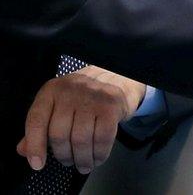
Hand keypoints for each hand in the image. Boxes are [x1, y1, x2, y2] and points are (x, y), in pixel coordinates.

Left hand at [16, 65, 145, 173]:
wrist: (118, 78)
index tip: (37, 164)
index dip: (35, 145)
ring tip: (84, 165)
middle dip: (64, 156)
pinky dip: (100, 154)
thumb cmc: (84, 96)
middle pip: (59, 134)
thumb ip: (41, 127)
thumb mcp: (59, 105)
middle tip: (69, 162)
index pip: (36, 121)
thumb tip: (24, 150)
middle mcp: (70, 91)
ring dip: (82, 159)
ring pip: (81, 139)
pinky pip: (102, 138)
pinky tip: (98, 158)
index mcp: (51, 90)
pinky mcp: (111, 105)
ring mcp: (92, 97)